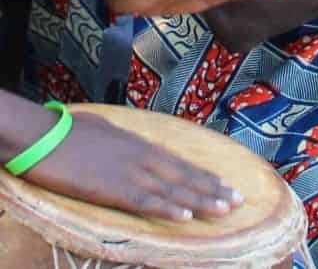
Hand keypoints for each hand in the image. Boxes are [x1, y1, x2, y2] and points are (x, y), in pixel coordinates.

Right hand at [15, 106, 241, 221]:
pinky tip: (184, 216)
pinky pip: (145, 202)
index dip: (206, 176)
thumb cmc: (73, 132)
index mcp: (144, 146)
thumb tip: (139, 151)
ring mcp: (131, 173)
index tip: (227, 185)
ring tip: (225, 210)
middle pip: (185, 177)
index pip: (183, 164)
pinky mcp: (113, 189)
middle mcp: (145, 158)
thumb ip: (129, 146)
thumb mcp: (111, 134)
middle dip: (213, 190)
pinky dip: (166, 209)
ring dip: (201, 201)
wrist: (46, 136)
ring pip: (173, 190)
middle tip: (239, 201)